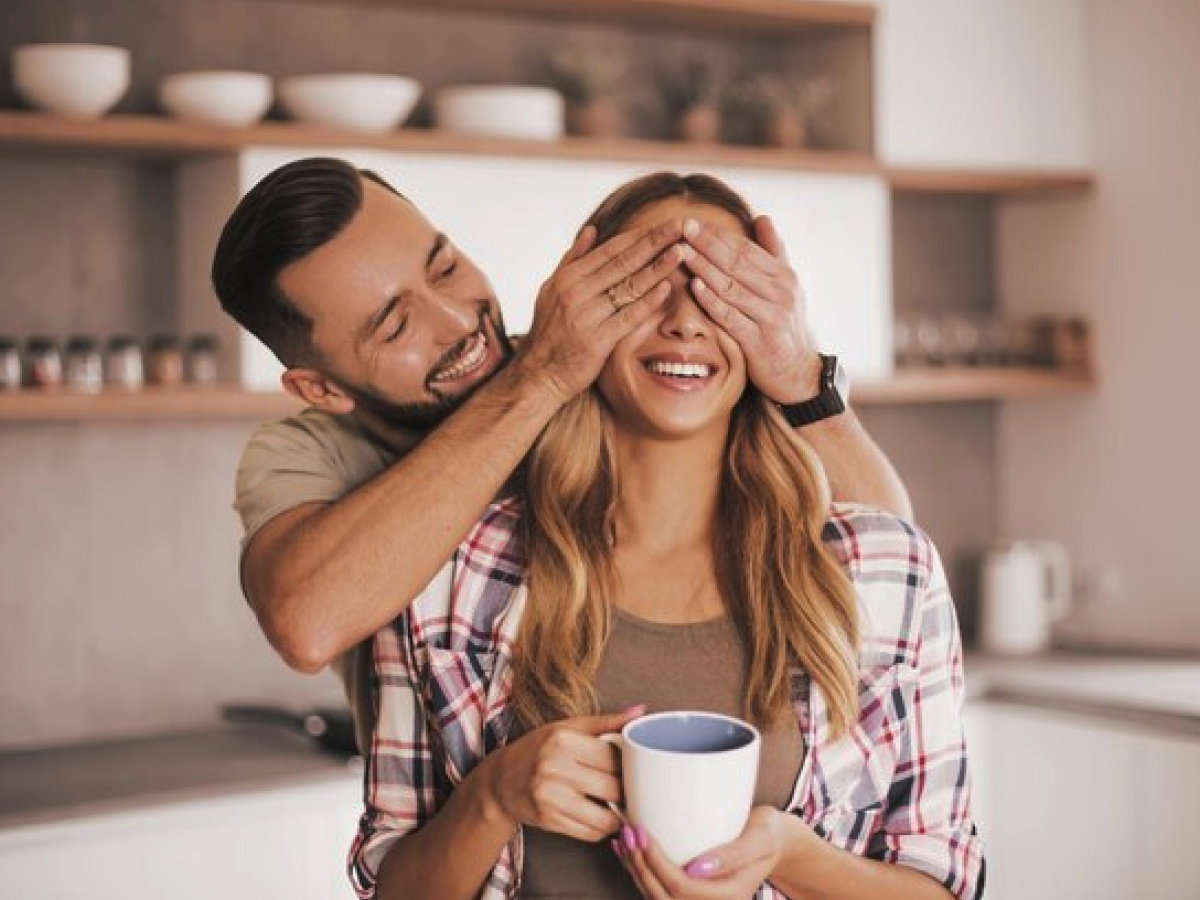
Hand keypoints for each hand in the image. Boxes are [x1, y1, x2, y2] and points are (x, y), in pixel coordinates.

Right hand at [481, 706, 644, 841]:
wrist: (499, 781)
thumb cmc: (536, 750)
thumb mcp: (566, 728)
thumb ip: (604, 722)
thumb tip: (639, 712)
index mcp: (562, 739)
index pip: (614, 756)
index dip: (628, 764)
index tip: (631, 767)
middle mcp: (555, 767)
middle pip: (613, 787)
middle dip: (626, 791)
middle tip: (628, 788)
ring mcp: (550, 797)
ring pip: (606, 817)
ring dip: (617, 815)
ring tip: (616, 805)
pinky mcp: (549, 820)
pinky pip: (590, 833)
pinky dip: (601, 828)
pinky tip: (598, 816)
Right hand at [513, 220, 687, 403]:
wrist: (538, 374)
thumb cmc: (548, 332)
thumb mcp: (551, 289)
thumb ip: (572, 258)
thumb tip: (592, 229)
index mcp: (568, 277)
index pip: (611, 249)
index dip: (640, 234)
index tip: (664, 224)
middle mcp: (576, 292)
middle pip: (624, 261)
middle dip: (655, 241)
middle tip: (681, 226)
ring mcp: (586, 315)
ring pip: (629, 286)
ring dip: (658, 267)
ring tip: (681, 252)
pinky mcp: (597, 340)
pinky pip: (628, 316)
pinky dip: (648, 302)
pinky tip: (667, 289)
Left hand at [613, 807, 784, 899]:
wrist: (774, 843)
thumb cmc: (768, 834)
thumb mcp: (760, 838)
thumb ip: (733, 854)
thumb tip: (696, 867)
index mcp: (730, 896)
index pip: (682, 887)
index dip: (656, 862)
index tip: (641, 831)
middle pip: (664, 898)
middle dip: (640, 866)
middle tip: (627, 832)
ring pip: (658, 898)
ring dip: (635, 871)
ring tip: (622, 840)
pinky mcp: (692, 894)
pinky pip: (660, 892)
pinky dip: (640, 873)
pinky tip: (628, 852)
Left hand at [682, 216, 822, 403]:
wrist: (798, 372)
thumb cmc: (786, 325)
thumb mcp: (786, 285)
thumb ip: (774, 251)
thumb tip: (763, 217)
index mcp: (784, 276)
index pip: (747, 249)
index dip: (719, 234)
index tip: (695, 222)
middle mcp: (780, 293)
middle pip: (738, 263)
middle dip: (708, 244)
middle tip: (684, 227)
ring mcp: (770, 317)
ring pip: (732, 287)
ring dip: (705, 269)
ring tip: (683, 253)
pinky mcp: (758, 341)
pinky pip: (730, 317)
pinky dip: (712, 301)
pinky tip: (695, 287)